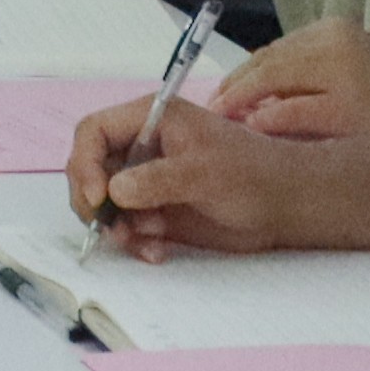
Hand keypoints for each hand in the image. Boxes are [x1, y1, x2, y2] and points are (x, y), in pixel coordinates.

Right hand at [66, 88, 317, 254]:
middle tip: (112, 228)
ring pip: (103, 202)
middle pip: (89, 168)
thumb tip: (113, 192)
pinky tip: (157, 250)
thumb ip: (157, 179)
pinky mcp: (153, 208)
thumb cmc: (251, 174)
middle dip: (95, 202)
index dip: (85, 162)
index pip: (93, 131)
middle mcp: (140, 146)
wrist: (284, 205)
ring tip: (145, 240)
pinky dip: (133, 241)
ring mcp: (145, 178)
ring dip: (115, 226)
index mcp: (148, 119)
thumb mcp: (204, 172)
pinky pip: (124, 225)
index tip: (98, 196)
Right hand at [213, 22, 369, 142]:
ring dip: (253, 74)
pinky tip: (266, 87)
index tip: (212, 117)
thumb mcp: (339, 126)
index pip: (267, 71)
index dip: (236, 95)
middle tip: (213, 109)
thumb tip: (250, 118)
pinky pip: (292, 47)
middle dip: (238, 82)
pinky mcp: (341, 32)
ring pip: (276, 50)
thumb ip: (293, 117)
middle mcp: (330, 34)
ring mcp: (336, 30)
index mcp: (331, 55)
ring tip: (232, 100)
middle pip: (267, 56)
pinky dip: (274, 66)